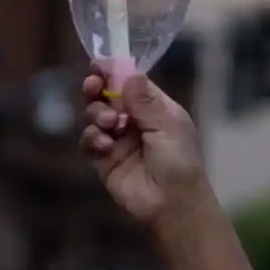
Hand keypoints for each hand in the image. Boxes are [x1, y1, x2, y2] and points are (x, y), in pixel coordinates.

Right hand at [80, 63, 208, 226]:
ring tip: (110, 124)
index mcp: (154, 108)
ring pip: (94, 115)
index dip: (114, 71)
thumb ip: (145, 102)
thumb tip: (130, 73)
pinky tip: (105, 145)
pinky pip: (89, 140)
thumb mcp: (168, 127)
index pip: (129, 82)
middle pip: (106, 95)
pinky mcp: (104, 159)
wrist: (173, 205)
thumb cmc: (180, 162)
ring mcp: (117, 139)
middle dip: (96, 88)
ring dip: (97, 114)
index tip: (99, 64)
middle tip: (93, 85)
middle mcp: (134, 120)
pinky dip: (93, 138)